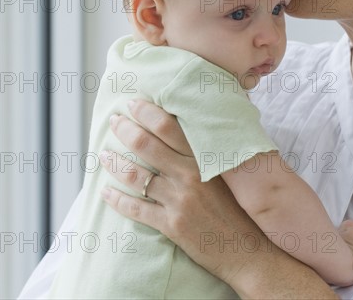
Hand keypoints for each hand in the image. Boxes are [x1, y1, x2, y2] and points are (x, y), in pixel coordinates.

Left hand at [99, 100, 264, 285]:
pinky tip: (105, 193)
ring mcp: (179, 200)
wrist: (249, 249)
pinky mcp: (171, 224)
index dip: (148, 112)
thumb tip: (209, 124)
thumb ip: (220, 148)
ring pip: (136, 176)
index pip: (170, 126)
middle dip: (126, 129)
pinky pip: (136, 209)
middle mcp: (190, 175)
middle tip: (115, 120)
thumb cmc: (244, 206)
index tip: (134, 103)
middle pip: (148, 145)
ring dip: (115, 162)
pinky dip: (117, 199)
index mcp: (206, 158)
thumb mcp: (235, 171)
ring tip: (104, 154)